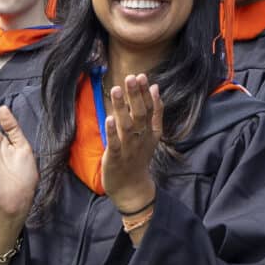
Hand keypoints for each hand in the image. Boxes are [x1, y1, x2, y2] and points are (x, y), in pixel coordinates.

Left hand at [100, 73, 162, 214]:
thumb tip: (156, 87)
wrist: (132, 188)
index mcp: (150, 131)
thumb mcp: (152, 134)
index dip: (145, 92)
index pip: (149, 108)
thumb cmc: (139, 157)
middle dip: (135, 95)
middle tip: (131, 77)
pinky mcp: (116, 158)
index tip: (141, 76)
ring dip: (122, 107)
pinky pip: (115, 143)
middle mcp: (141, 137)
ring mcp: (129, 148)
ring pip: (127, 125)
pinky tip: (108, 118)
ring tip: (116, 90)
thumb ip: (155, 112)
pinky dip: (112, 131)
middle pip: (139, 114)